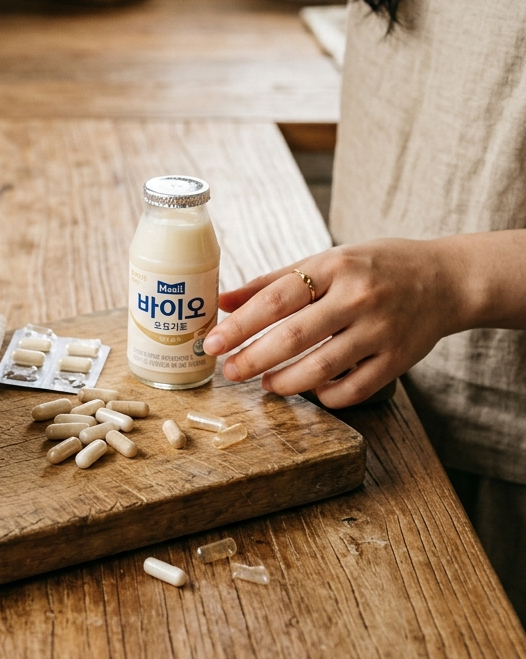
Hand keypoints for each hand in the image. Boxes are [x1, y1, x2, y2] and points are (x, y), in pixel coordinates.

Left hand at [201, 238, 466, 407]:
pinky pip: (354, 389)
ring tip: (265, 383)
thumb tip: (223, 302)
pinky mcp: (398, 360)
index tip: (212, 343)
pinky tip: (310, 391)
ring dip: (284, 382)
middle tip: (229, 371)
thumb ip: (273, 282)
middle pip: (293, 337)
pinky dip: (326, 396)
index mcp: (334, 267)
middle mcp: (357, 298)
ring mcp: (380, 331)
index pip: (276, 299)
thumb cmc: (374, 267)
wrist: (446, 279)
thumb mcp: (325, 262)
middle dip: (253, 358)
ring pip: (321, 368)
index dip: (240, 325)